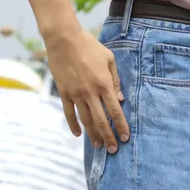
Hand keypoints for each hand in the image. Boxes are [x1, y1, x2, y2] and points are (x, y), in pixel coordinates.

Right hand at [45, 27, 128, 152]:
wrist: (64, 40)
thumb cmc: (90, 47)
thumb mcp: (109, 60)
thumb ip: (115, 81)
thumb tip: (120, 100)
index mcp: (104, 84)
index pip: (115, 110)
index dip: (121, 125)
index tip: (125, 137)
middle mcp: (90, 92)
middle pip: (102, 120)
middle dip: (109, 136)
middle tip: (113, 149)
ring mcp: (75, 94)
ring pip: (86, 120)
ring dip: (93, 134)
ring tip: (99, 145)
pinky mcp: (64, 93)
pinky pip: (69, 113)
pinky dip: (74, 125)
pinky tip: (78, 134)